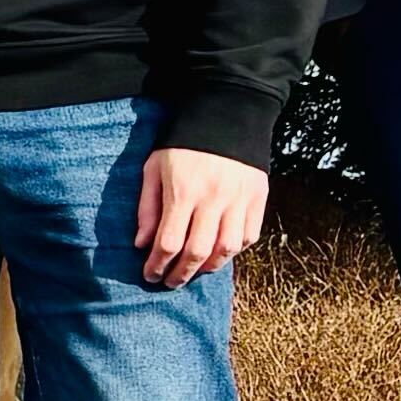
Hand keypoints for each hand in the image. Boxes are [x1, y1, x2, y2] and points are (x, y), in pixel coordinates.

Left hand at [136, 146, 267, 288]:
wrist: (225, 117)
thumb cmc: (181, 145)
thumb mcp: (154, 168)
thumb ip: (148, 207)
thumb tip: (141, 244)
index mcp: (183, 192)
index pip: (169, 241)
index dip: (157, 264)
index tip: (149, 275)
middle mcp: (213, 200)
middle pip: (198, 252)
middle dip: (181, 274)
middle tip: (169, 282)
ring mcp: (240, 201)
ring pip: (227, 249)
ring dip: (209, 267)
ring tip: (193, 270)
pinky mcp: (258, 200)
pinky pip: (249, 237)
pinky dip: (234, 251)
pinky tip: (219, 253)